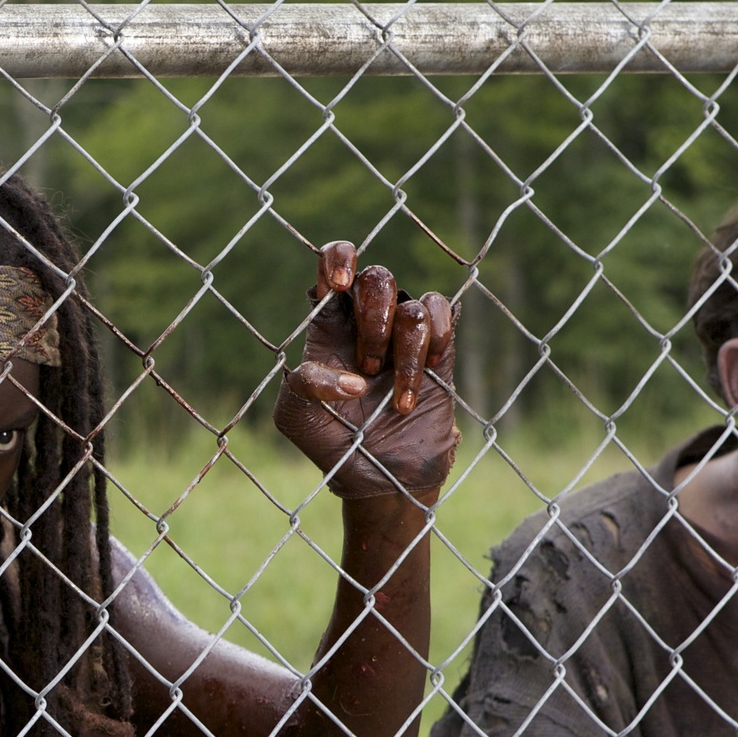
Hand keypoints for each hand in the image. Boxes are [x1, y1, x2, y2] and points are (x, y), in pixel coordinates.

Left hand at [273, 242, 458, 500]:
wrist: (381, 478)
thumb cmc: (331, 443)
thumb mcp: (296, 415)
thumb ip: (304, 382)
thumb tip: (353, 378)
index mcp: (328, 326)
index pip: (331, 264)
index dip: (338, 257)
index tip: (338, 284)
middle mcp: (367, 322)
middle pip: (376, 278)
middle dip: (373, 317)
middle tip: (368, 365)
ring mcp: (404, 336)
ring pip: (411, 305)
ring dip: (403, 352)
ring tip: (395, 397)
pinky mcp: (438, 351)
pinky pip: (441, 315)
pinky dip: (434, 344)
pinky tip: (421, 385)